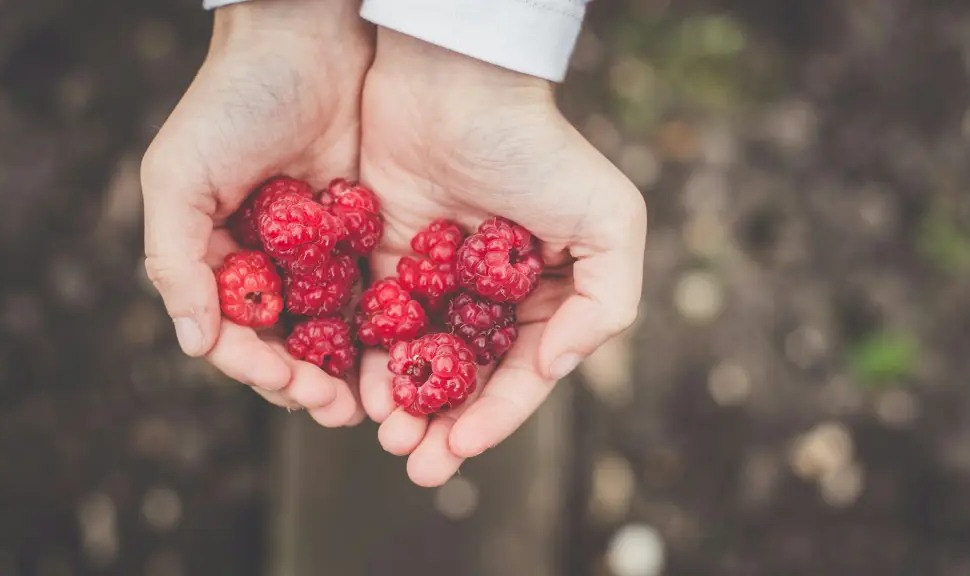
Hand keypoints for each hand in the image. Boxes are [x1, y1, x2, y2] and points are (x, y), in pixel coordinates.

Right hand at [140, 0, 371, 425]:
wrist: (308, 39)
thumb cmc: (231, 103)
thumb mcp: (179, 176)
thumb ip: (176, 260)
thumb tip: (194, 343)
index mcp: (218, 258)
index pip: (234, 333)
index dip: (258, 367)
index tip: (290, 385)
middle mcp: (269, 264)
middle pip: (288, 343)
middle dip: (309, 383)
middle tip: (341, 411)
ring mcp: (319, 254)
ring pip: (334, 328)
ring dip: (350, 370)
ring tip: (374, 402)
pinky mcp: (367, 235)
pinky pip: (376, 291)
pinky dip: (386, 327)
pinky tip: (407, 352)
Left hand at [358, 31, 647, 485]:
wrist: (454, 84)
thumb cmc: (538, 149)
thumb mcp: (609, 221)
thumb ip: (607, 303)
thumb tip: (554, 368)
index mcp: (543, 293)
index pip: (520, 373)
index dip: (495, 417)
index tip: (461, 449)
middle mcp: (489, 295)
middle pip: (465, 379)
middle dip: (443, 427)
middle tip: (418, 465)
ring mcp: (436, 280)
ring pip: (417, 361)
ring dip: (403, 406)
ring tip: (388, 437)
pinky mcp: (385, 260)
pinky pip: (375, 325)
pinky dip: (368, 362)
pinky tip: (360, 390)